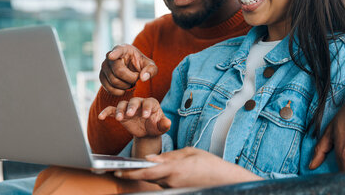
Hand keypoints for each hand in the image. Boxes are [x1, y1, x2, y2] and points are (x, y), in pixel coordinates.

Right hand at [99, 44, 157, 95]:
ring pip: (113, 81)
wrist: (131, 69)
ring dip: (125, 86)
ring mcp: (104, 66)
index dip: (114, 54)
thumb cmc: (140, 64)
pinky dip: (118, 92)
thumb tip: (143, 78)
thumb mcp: (150, 65)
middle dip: (130, 79)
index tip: (111, 56)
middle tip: (136, 78)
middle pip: (118, 71)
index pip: (118, 50)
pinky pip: (108, 88)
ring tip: (130, 83)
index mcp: (123, 49)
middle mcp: (110, 55)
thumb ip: (151, 70)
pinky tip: (124, 89)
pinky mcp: (101, 76)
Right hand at [99, 97, 170, 156]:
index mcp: (151, 103)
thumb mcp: (161, 127)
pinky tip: (101, 117)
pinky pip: (112, 110)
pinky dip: (106, 112)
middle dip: (132, 107)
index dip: (147, 108)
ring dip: (120, 110)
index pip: (149, 103)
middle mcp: (139, 102)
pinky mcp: (121, 113)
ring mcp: (128, 107)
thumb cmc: (156, 126)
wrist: (147, 131)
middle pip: (134, 101)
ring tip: (119, 118)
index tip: (145, 115)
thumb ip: (164, 124)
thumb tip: (167, 123)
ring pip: (123, 105)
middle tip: (130, 114)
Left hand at [114, 147, 261, 187]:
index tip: (118, 170)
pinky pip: (165, 183)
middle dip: (135, 173)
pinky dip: (160, 177)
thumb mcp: (188, 153)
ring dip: (150, 174)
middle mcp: (172, 182)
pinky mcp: (178, 191)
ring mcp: (175, 189)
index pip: (147, 172)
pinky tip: (160, 171)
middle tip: (118, 169)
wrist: (226, 181)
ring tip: (140, 166)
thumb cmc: (209, 164)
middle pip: (148, 177)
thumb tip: (150, 159)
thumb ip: (168, 156)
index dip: (131, 172)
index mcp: (174, 169)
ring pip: (157, 180)